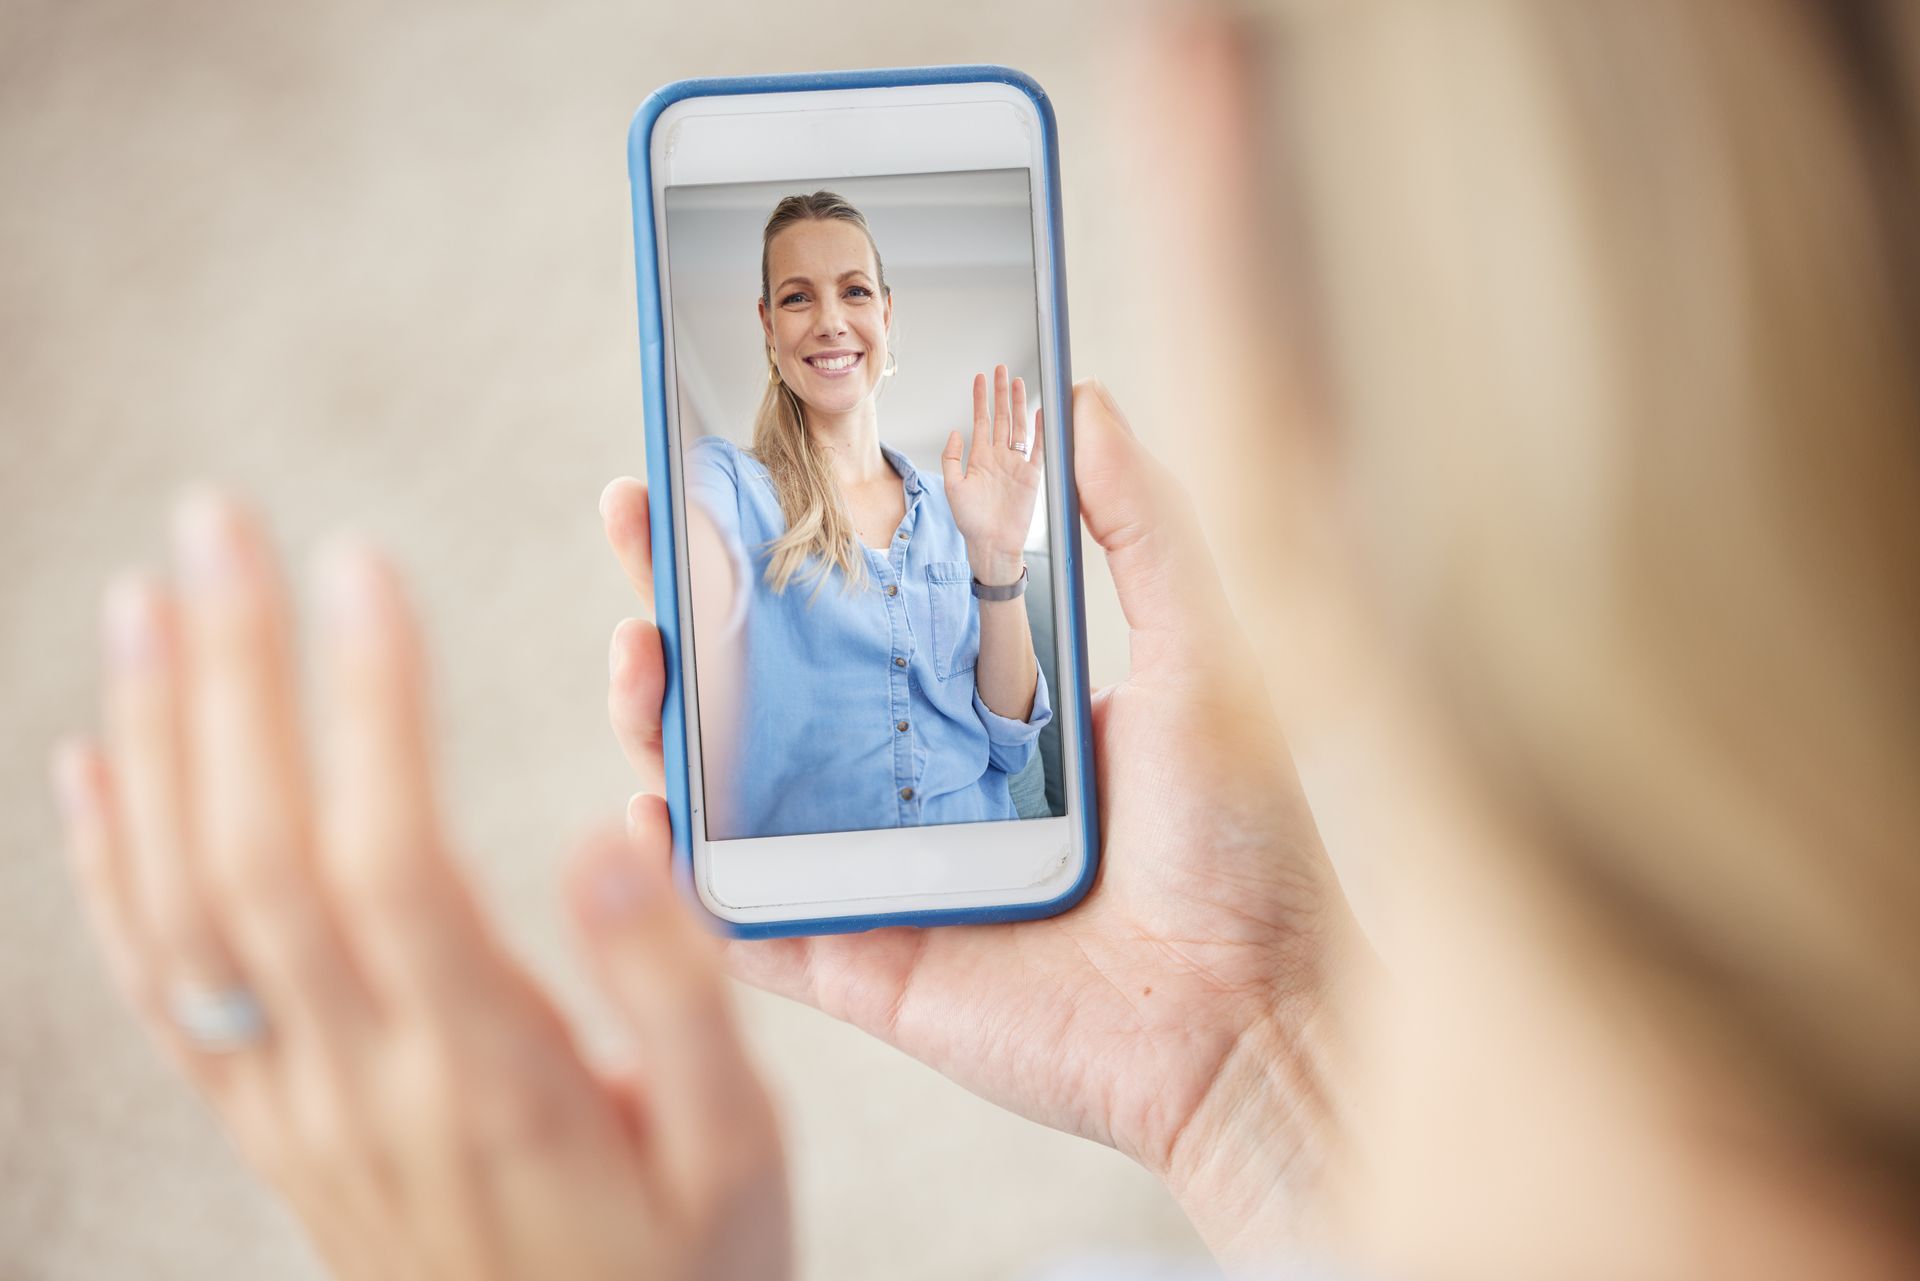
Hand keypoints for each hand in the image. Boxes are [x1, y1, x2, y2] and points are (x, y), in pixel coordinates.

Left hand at [51, 496, 787, 1280]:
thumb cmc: (673, 1273)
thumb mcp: (732, 1150)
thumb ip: (675, 1001)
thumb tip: (614, 841)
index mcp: (486, 1076)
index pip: (389, 865)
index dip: (364, 708)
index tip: (359, 564)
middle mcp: (360, 1083)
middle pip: (255, 860)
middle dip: (232, 678)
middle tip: (220, 526)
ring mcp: (294, 1105)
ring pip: (184, 909)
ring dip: (157, 744)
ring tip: (148, 601)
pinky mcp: (269, 1120)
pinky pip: (156, 987)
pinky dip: (110, 867)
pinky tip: (96, 766)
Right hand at [602, 380, 1372, 1263]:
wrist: (1256, 1016)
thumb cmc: (1243, 839)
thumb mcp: (1200, 654)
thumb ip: (1142, 527)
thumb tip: (1080, 399)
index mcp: (983, 706)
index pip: (854, 605)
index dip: (784, 538)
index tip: (723, 462)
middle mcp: (916, 781)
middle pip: (769, 682)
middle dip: (690, 599)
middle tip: (639, 515)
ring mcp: (878, 871)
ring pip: (732, 790)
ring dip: (665, 717)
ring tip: (636, 643)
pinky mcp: (862, 963)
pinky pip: (744, 921)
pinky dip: (682, 875)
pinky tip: (649, 804)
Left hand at [941, 363, 1043, 584]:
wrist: (993, 544)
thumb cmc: (971, 522)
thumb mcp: (953, 487)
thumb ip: (952, 458)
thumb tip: (955, 431)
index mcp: (979, 458)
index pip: (981, 420)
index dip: (980, 398)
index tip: (979, 377)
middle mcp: (999, 457)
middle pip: (1002, 416)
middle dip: (1000, 393)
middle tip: (1001, 369)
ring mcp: (1016, 464)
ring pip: (1019, 426)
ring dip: (1018, 404)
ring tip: (1017, 382)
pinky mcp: (1032, 475)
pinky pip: (1038, 447)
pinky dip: (1040, 430)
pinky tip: (1040, 412)